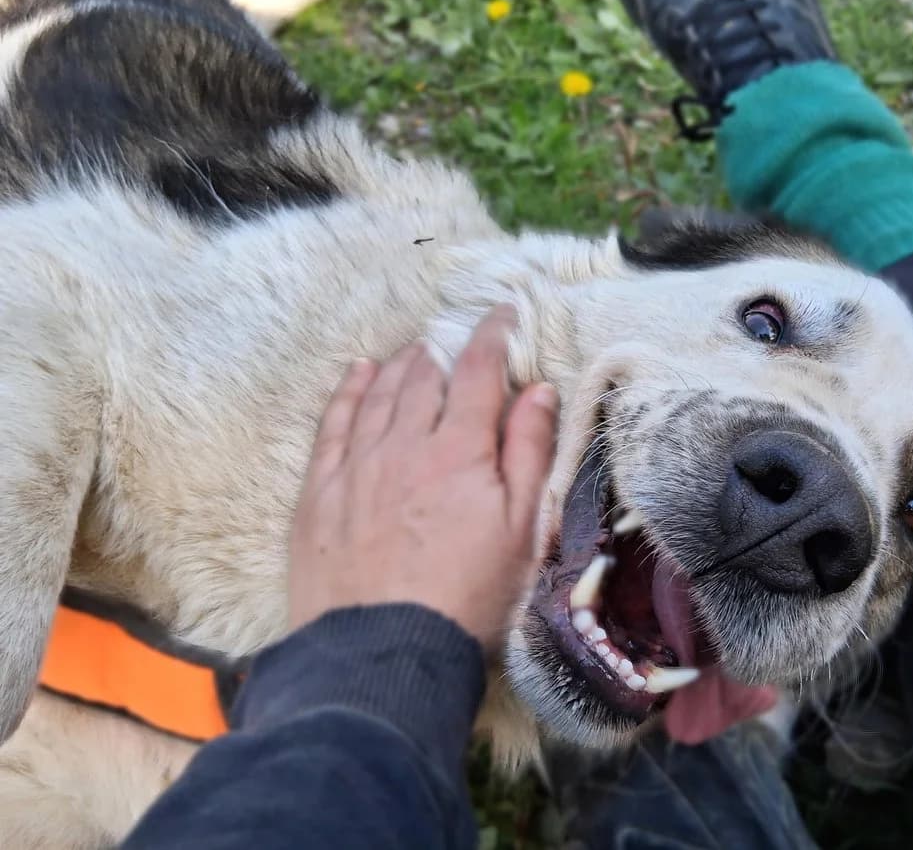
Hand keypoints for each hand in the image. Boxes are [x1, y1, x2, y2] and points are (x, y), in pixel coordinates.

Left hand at [287, 306, 558, 652]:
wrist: (383, 653)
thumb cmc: (468, 597)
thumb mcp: (521, 531)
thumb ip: (528, 453)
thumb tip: (537, 390)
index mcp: (460, 451)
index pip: (477, 371)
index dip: (492, 336)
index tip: (503, 316)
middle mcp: (404, 444)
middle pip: (424, 375)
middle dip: (445, 350)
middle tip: (458, 345)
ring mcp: (355, 465)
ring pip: (378, 392)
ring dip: (400, 365)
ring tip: (415, 352)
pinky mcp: (319, 491)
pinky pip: (333, 423)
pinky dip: (348, 391)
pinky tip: (357, 374)